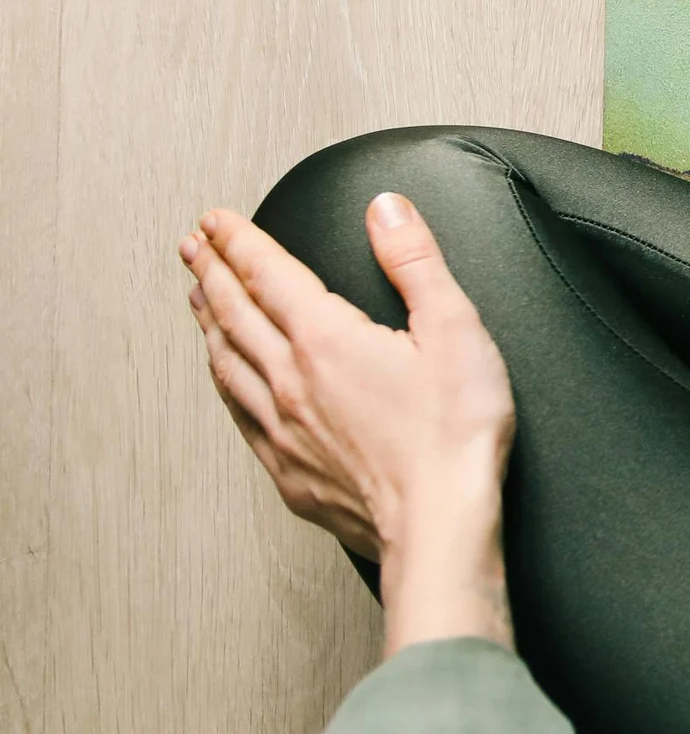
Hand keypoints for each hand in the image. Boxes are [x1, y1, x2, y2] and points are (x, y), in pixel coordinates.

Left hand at [181, 193, 516, 652]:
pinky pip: (237, 415)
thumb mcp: (454, 328)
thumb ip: (415, 261)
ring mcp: (282, 430)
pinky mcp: (288, 472)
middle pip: (234, 315)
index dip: (238, 241)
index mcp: (326, 340)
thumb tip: (386, 210)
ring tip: (197, 301)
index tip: (216, 221)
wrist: (438, 523)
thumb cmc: (453, 435)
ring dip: (208, 324)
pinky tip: (225, 380)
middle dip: (211, 273)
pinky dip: (222, 382)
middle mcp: (290, 382)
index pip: (268, 275)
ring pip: (226, 365)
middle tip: (192, 247)